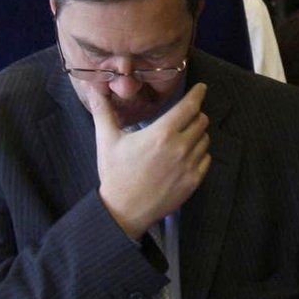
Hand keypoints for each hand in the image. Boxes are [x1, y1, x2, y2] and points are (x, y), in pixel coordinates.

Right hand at [88, 82, 211, 239]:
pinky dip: (200, 154)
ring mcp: (189, 165)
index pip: (190, 106)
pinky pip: (206, 159)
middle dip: (195, 115)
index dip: (198, 94)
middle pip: (201, 121)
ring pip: (205, 139)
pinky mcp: (193, 181)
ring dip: (197, 135)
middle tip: (185, 116)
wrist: (124, 211)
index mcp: (162, 133)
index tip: (201, 88)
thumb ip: (103, 111)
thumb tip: (93, 87)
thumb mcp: (107, 140)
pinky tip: (185, 156)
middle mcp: (180, 147)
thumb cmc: (115, 173)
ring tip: (182, 138)